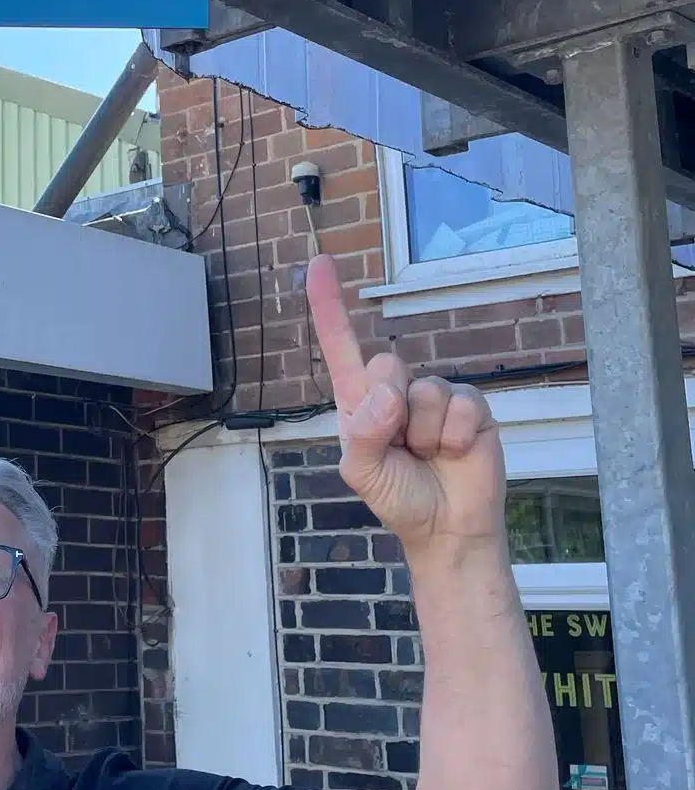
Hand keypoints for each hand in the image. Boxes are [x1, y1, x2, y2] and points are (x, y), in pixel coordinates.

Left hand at [306, 253, 504, 549]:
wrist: (447, 527)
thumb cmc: (398, 496)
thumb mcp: (362, 471)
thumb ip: (362, 433)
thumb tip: (387, 395)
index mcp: (360, 400)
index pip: (342, 346)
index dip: (329, 304)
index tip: (318, 263)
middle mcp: (396, 390)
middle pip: (385, 364)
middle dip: (390, 409)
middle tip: (400, 446)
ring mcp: (434, 394)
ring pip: (423, 391)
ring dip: (424, 434)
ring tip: (428, 455)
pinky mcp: (470, 405)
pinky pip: (459, 405)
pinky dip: (452, 437)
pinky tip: (454, 453)